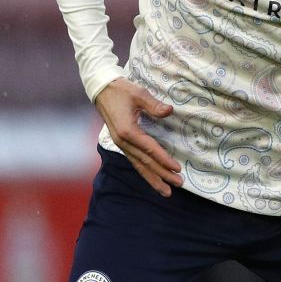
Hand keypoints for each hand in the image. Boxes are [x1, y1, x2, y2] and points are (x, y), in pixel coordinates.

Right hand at [94, 78, 183, 196]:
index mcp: (127, 131)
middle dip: (162, 175)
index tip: (177, 169)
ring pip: (138, 166)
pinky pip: (134, 161)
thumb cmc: (121, 90)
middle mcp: (123, 141)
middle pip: (145, 162)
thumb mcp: (139, 93)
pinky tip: (153, 179)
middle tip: (178, 184)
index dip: (163, 160)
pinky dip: (145, 172)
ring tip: (166, 192)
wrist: (102, 90)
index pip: (149, 149)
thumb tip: (169, 111)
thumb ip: (154, 104)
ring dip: (153, 179)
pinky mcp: (121, 144)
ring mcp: (121, 144)